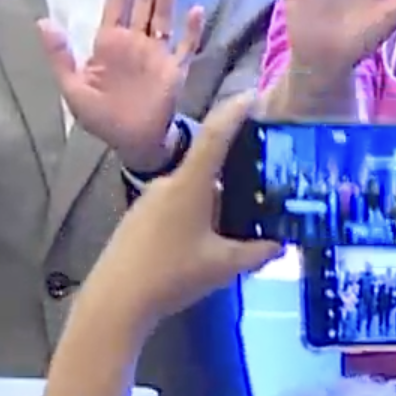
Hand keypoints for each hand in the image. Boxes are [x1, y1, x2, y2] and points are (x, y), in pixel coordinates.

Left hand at [39, 0, 203, 170]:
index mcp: (110, 43)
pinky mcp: (174, 70)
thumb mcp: (72, 88)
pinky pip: (185, 46)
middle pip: (143, 2)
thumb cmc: (101, 116)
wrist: (130, 143)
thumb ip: (60, 55)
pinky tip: (195, 11)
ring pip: (163, 15)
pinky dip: (191, 30)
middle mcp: (135, 41)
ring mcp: (157, 54)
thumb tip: (42, 21)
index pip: (114, 3)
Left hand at [86, 92, 281, 329]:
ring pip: (192, 188)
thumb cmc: (171, 275)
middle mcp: (168, 182)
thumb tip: (280, 243)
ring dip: (215, 199)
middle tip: (262, 180)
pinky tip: (206, 239)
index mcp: (190, 183)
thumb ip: (256, 252)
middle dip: (233, 170)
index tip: (254, 96)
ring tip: (239, 221)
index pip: (216, 133)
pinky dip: (196, 212)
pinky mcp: (139, 218)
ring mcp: (150, 199)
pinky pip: (176, 204)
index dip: (235, 111)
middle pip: (207, 164)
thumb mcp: (222, 266)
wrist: (116, 300)